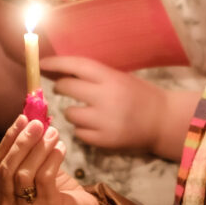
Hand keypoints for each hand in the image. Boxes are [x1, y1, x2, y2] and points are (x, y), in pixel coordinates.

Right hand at [0, 115, 112, 204]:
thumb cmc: (56, 189)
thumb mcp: (37, 168)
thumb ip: (29, 149)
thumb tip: (30, 118)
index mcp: (0, 196)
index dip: (9, 139)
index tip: (22, 119)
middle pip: (7, 169)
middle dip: (22, 143)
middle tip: (37, 124)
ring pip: (24, 174)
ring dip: (39, 149)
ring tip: (53, 133)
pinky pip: (44, 178)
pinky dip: (52, 159)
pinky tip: (61, 147)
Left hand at [43, 56, 167, 153]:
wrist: (164, 121)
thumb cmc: (140, 95)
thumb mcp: (119, 78)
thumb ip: (93, 76)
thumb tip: (59, 72)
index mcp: (111, 78)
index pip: (76, 65)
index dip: (56, 63)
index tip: (41, 64)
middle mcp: (106, 97)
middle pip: (67, 88)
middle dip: (61, 87)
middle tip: (63, 87)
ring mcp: (104, 121)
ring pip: (70, 114)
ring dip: (73, 111)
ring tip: (88, 111)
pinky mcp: (105, 140)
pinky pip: (79, 133)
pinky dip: (83, 129)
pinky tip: (96, 125)